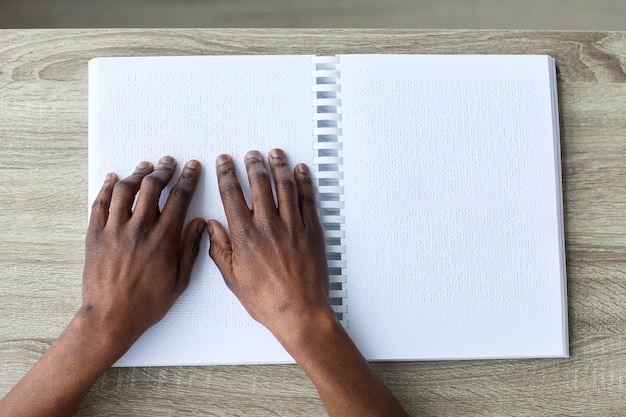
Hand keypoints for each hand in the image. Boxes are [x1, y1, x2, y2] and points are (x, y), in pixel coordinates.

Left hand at [0, 157, 205, 416]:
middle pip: (152, 187)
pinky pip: (101, 203)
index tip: (192, 168)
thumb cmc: (148, 302)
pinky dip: (108, 187)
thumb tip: (200, 224)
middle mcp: (139, 229)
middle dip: (163, 170)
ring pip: (126, 189)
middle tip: (168, 163)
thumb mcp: (180, 280)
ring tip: (146, 167)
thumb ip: (190, 248)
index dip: (188, 179)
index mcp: (164, 239)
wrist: (111, 317)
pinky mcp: (95, 235)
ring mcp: (115, 230)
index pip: (179, 198)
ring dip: (138, 174)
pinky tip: (114, 179)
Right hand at [207, 149, 407, 416]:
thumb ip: (220, 249)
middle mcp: (268, 225)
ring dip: (279, 166)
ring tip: (275, 153)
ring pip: (285, 186)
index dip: (227, 174)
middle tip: (251, 154)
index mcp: (244, 235)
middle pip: (259, 183)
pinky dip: (304, 181)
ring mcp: (292, 225)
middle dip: (253, 164)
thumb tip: (212, 227)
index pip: (232, 194)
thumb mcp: (232, 278)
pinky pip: (308, 199)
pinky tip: (301, 171)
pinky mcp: (312, 230)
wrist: (299, 312)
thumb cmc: (266, 300)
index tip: (225, 162)